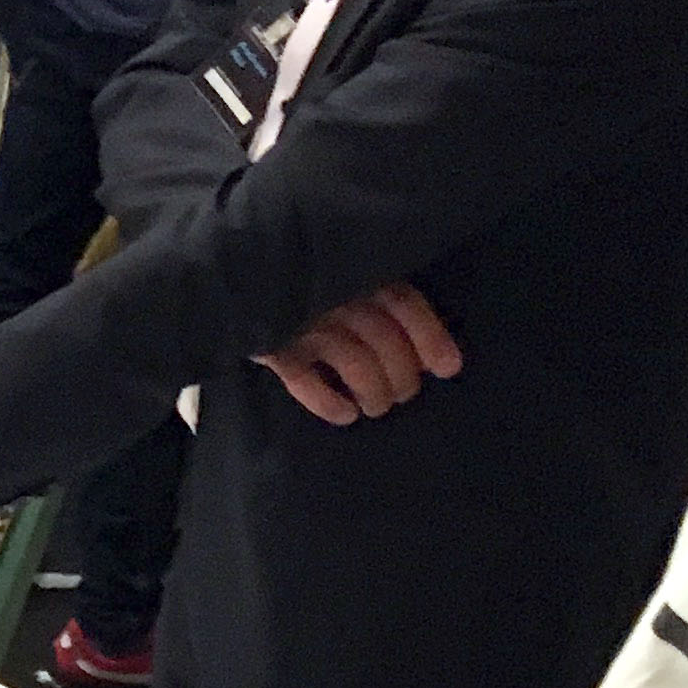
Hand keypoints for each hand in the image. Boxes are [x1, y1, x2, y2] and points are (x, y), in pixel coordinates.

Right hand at [260, 281, 461, 425]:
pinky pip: (305, 383)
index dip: (431, 339)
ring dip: (374, 394)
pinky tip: (346, 415)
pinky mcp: (274, 349)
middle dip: (402, 377)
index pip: (406, 305)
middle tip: (402, 393)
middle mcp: (337, 298)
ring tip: (375, 405)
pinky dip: (329, 404)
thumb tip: (429, 351)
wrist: (239, 274)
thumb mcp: (350, 272)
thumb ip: (382, 294)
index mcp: (360, 274)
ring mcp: (304, 324)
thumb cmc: (306, 278)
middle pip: (385, 342)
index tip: (448, 369)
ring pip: (356, 365)